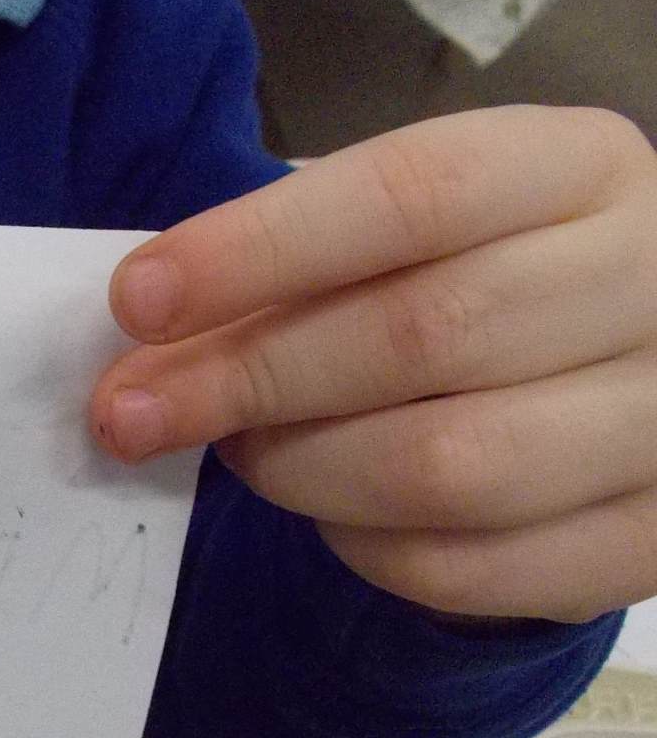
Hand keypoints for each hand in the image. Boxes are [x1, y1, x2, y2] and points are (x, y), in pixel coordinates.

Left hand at [91, 105, 656, 623]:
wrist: (626, 376)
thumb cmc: (480, 283)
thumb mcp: (401, 238)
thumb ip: (288, 268)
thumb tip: (145, 348)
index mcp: (582, 168)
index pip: (412, 194)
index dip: (257, 249)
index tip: (137, 301)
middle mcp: (651, 283)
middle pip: (420, 335)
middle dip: (245, 380)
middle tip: (133, 412)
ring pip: (444, 467)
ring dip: (299, 470)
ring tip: (242, 455)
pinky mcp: (646, 542)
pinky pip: (465, 568)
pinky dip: (361, 548)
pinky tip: (328, 511)